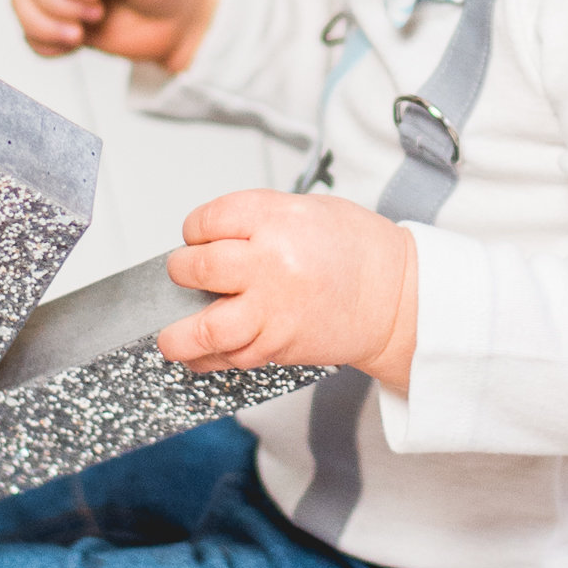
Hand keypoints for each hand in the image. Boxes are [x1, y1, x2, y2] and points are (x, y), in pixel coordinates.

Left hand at [161, 192, 419, 392]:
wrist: (398, 297)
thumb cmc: (358, 251)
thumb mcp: (308, 209)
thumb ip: (258, 219)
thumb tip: (214, 237)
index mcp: (276, 219)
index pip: (207, 220)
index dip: (195, 230)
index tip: (198, 237)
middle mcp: (269, 263)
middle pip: (196, 267)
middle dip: (182, 271)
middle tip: (185, 273)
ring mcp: (272, 309)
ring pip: (204, 328)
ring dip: (179, 334)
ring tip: (170, 336)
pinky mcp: (278, 345)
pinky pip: (231, 357)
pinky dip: (209, 358)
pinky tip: (200, 354)